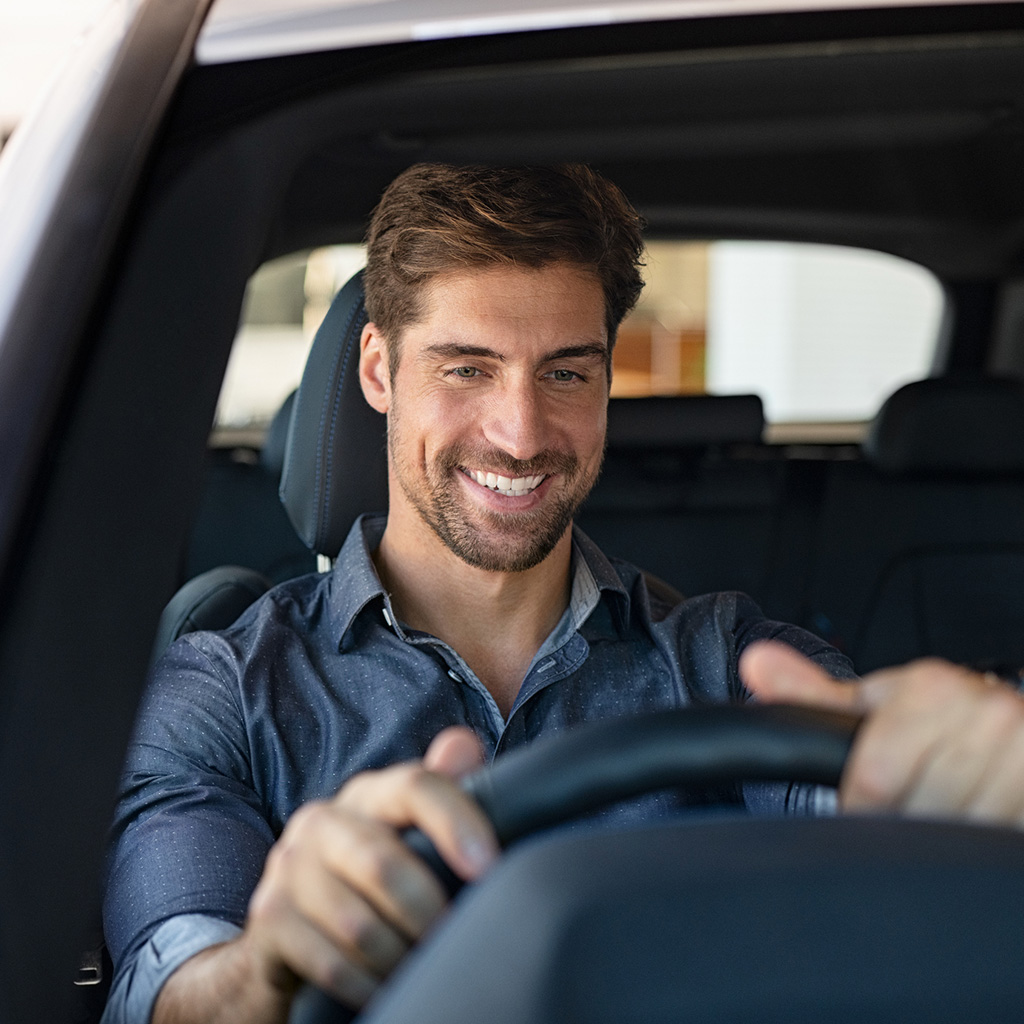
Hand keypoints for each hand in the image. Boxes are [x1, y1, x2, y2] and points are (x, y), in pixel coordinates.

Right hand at [154, 726, 497, 1022]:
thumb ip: (442, 791)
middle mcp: (322, 820)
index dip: (456, 821)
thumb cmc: (372, 877)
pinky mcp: (268, 918)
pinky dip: (368, 985)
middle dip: (428, 911)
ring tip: (423, 968)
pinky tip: (387, 988)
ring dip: (400, 957)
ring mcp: (289, 868)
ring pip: (359, 925)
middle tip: (454, 939)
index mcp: (367, 793)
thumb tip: (465, 745)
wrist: (288, 933)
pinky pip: (331, 963)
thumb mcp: (408, 834)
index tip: (489, 867)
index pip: (415, 786)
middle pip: (383, 863)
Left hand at [740, 641, 1023, 825]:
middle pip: (917, 812)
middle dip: (905, 824)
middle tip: (912, 808)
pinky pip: (996, 844)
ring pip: (959, 834)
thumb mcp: (881, 701)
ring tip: (945, 811)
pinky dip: (978, 846)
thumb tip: (754, 663)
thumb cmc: (944, 716)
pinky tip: (972, 821)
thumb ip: (814, 693)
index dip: (862, 808)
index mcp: (931, 690)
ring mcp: (1020, 756)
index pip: (874, 779)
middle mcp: (984, 715)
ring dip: (945, 840)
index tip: (863, 810)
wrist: (1018, 727)